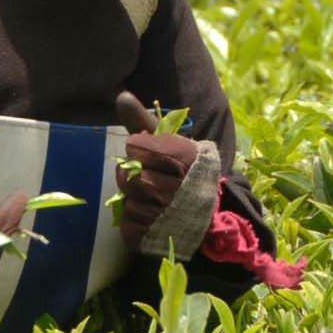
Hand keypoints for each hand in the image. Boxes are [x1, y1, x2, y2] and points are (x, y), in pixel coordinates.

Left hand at [114, 95, 223, 257]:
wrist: (212, 217)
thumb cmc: (185, 172)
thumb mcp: (170, 143)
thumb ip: (142, 122)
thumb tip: (120, 95)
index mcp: (184, 158)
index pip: (135, 146)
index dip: (138, 148)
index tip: (150, 153)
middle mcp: (178, 187)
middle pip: (127, 175)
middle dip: (131, 174)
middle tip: (149, 176)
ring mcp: (169, 215)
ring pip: (127, 201)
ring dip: (133, 199)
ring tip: (152, 197)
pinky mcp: (159, 237)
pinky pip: (129, 226)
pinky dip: (134, 221)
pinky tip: (151, 216)